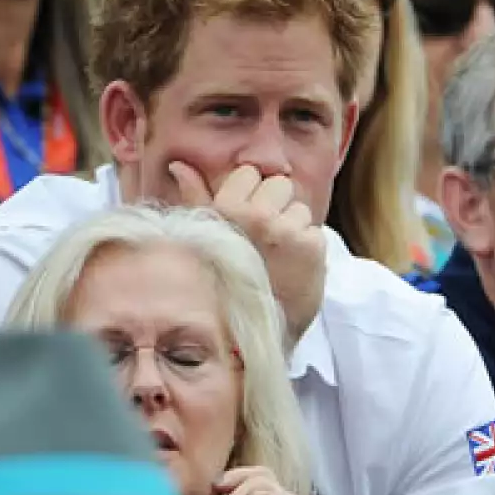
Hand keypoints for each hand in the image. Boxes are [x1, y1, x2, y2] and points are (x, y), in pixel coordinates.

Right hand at [169, 162, 325, 342]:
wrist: (247, 331)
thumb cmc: (222, 279)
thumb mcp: (202, 235)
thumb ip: (195, 196)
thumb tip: (179, 163)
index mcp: (223, 209)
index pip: (249, 173)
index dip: (249, 195)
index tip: (244, 221)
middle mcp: (254, 216)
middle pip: (279, 185)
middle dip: (275, 206)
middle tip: (264, 238)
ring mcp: (285, 231)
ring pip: (300, 208)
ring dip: (293, 228)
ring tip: (277, 255)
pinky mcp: (311, 247)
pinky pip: (315, 231)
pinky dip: (308, 248)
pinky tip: (292, 267)